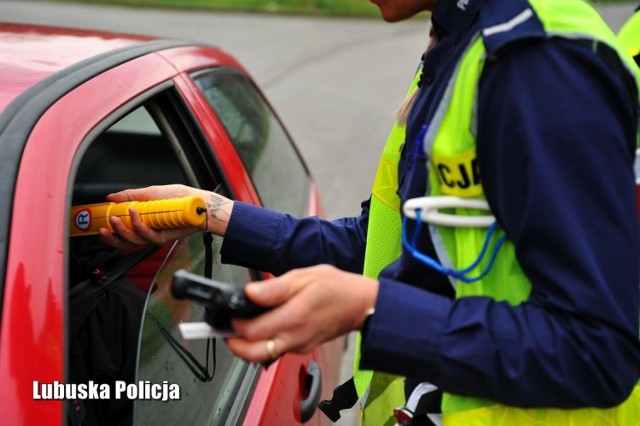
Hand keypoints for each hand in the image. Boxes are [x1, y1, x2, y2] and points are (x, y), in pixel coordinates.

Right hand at [98, 184, 233, 247]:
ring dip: (122, 230)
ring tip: (116, 218)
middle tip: (103, 228)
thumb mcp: (150, 193)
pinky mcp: (164, 238)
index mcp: (143, 222)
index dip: (110, 233)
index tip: (99, 227)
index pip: (123, 232)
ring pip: (134, 240)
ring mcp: (156, 235)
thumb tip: (111, 197)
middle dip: (111, 237)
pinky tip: (134, 213)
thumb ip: (130, 196)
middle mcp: (148, 231)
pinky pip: (147, 235)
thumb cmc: (178, 197)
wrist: (196, 201)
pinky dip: (138, 224)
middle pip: (125, 241)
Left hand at [226, 264, 378, 362]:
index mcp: (292, 318)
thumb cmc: (337, 288)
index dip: (235, 324)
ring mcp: (298, 346)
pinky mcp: (302, 348)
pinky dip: (265, 343)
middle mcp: (294, 338)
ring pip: (264, 355)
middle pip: (253, 353)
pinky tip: (265, 326)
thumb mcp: (305, 277)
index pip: (251, 331)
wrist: (361, 305)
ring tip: (243, 328)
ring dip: (248, 346)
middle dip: (234, 344)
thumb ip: (275, 287)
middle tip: (227, 329)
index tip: (230, 312)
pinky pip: (277, 350)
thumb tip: (250, 293)